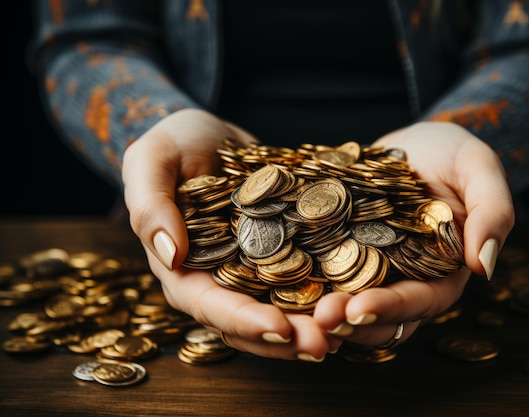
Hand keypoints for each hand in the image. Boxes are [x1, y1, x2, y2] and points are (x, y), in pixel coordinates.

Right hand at [122, 109, 336, 360]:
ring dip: (308, 328)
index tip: (279, 326)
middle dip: (284, 338)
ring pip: (276, 312)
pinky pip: (298, 284)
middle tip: (324, 344)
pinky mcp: (277, 257)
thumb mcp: (151, 160)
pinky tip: (351, 305)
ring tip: (345, 336)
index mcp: (180, 267)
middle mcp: (214, 279)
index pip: (207, 304)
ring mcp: (248, 271)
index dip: (242, 319)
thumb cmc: (174, 143)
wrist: (209, 134)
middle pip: (247, 321)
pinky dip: (321, 298)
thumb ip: (150, 205)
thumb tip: (171, 254)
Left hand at [313, 121, 514, 347]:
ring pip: (347, 307)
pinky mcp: (338, 255)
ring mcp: (369, 271)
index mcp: (443, 271)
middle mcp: (404, 280)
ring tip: (295, 314)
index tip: (358, 308)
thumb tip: (486, 267)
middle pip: (378, 317)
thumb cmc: (451, 153)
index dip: (391, 308)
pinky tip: (276, 287)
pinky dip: (304, 288)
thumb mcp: (478, 168)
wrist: (413, 142)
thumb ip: (493, 211)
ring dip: (322, 316)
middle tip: (318, 319)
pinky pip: (320, 278)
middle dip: (348, 321)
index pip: (420, 301)